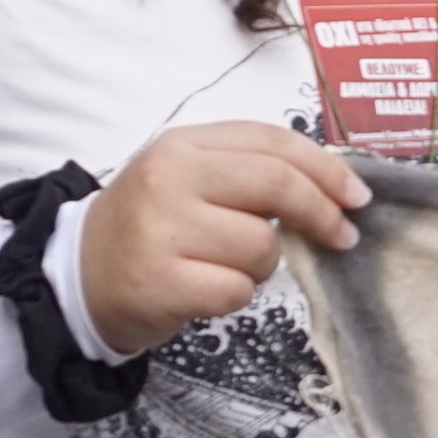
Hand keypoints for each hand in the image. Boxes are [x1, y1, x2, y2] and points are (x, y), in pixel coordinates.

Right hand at [78, 120, 368, 357]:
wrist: (79, 275)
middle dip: (321, 213)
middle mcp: (169, 179)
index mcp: (184, 146)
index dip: (326, 170)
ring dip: (262, 265)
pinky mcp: (160, 282)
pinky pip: (236, 290)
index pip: (273, 143)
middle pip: (276, 186)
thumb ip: (250, 171)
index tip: (358, 196)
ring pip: (262, 246)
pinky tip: (207, 289)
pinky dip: (235, 295)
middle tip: (342, 236)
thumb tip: (335, 188)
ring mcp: (161, 230)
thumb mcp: (190, 178)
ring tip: (226, 264)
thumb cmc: (152, 226)